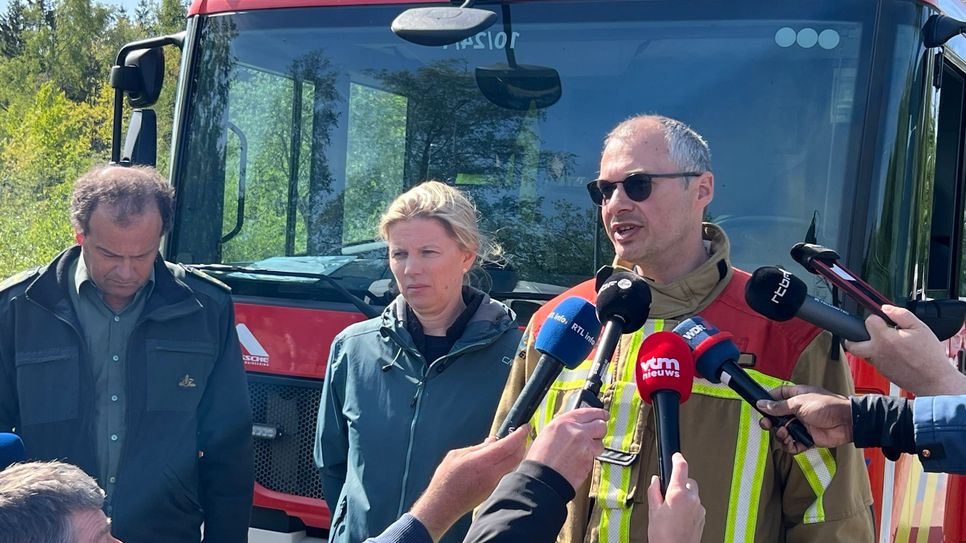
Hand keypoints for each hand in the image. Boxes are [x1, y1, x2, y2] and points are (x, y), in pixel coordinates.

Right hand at [410, 426, 527, 540]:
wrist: (443, 505)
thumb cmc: (446, 478)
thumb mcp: (457, 455)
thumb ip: (478, 447)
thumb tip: (493, 440)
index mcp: (482, 462)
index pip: (507, 446)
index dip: (519, 435)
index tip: (525, 426)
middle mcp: (492, 474)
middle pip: (516, 457)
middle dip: (522, 444)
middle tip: (522, 435)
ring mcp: (494, 484)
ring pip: (513, 466)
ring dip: (517, 454)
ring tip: (514, 445)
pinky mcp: (493, 491)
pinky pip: (506, 474)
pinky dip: (509, 464)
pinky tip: (503, 459)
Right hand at [526, 407, 607, 489]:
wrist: (542, 480)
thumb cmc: (539, 458)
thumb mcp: (547, 433)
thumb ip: (563, 426)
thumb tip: (562, 426)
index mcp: (565, 422)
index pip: (589, 412)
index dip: (599, 413)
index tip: (603, 415)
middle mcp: (578, 433)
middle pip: (601, 426)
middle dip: (599, 430)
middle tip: (595, 432)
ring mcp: (586, 448)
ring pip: (600, 444)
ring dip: (594, 446)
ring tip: (581, 451)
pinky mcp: (589, 462)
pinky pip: (594, 458)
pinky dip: (588, 459)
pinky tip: (577, 461)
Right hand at [647, 453, 703, 542]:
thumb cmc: (664, 536)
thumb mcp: (653, 511)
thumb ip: (654, 492)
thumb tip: (656, 481)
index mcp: (678, 493)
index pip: (681, 467)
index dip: (677, 458)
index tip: (675, 455)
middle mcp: (692, 498)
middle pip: (688, 481)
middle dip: (679, 483)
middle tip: (668, 494)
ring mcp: (699, 508)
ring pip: (693, 494)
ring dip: (684, 496)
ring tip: (672, 510)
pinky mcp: (702, 517)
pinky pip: (696, 505)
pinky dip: (688, 506)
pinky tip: (679, 517)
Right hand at [756, 384, 851, 453]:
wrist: (846, 422)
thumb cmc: (827, 406)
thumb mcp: (799, 403)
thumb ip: (779, 406)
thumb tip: (762, 404)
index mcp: (796, 397)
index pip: (777, 396)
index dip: (768, 400)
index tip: (760, 406)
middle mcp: (797, 411)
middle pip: (776, 417)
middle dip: (770, 422)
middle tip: (766, 425)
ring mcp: (802, 425)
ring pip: (783, 432)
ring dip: (780, 435)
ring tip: (784, 433)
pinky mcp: (807, 439)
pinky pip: (793, 445)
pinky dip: (789, 445)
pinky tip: (791, 442)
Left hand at [843, 305, 965, 394]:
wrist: (935, 380)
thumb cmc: (930, 357)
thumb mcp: (920, 328)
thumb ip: (901, 314)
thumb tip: (886, 309)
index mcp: (885, 339)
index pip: (868, 322)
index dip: (876, 318)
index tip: (884, 321)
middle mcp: (877, 352)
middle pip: (852, 344)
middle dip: (855, 337)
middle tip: (866, 333)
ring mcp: (878, 365)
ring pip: (863, 353)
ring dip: (869, 347)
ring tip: (886, 344)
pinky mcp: (882, 373)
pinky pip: (875, 362)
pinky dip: (880, 357)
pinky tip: (895, 355)